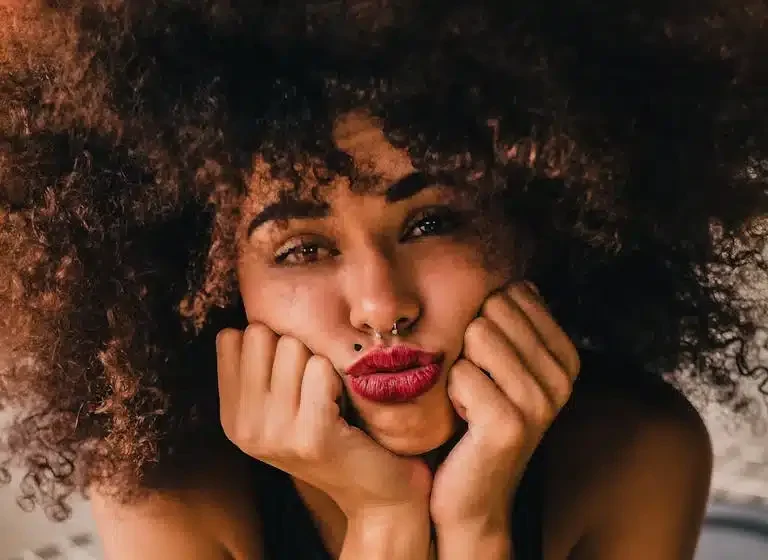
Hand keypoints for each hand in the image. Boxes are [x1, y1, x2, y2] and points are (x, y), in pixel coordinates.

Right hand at [216, 324, 431, 521]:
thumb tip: (252, 317)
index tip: (288, 374)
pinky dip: (337, 378)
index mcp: (231, 417)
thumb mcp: (280, 405)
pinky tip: (342, 407)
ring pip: (292, 347)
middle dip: (293, 349)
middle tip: (312, 387)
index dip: (268, 343)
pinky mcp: (312, 435)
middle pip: (262, 335)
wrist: (376, 492)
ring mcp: (275, 434)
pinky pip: (320, 368)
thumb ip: (258, 366)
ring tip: (328, 398)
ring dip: (319, 363)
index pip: (230, 338)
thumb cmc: (333, 433)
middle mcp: (244, 427)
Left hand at [430, 281, 579, 530]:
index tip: (490, 362)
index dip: (486, 320)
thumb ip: (515, 325)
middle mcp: (561, 377)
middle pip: (493, 309)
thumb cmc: (477, 421)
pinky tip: (463, 419)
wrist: (470, 496)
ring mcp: (539, 402)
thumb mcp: (505, 368)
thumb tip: (520, 281)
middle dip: (472, 340)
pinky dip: (450, 393)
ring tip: (470, 399)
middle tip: (477, 382)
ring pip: (477, 334)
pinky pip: (460, 373)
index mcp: (565, 357)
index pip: (515, 293)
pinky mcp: (509, 424)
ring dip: (460, 366)